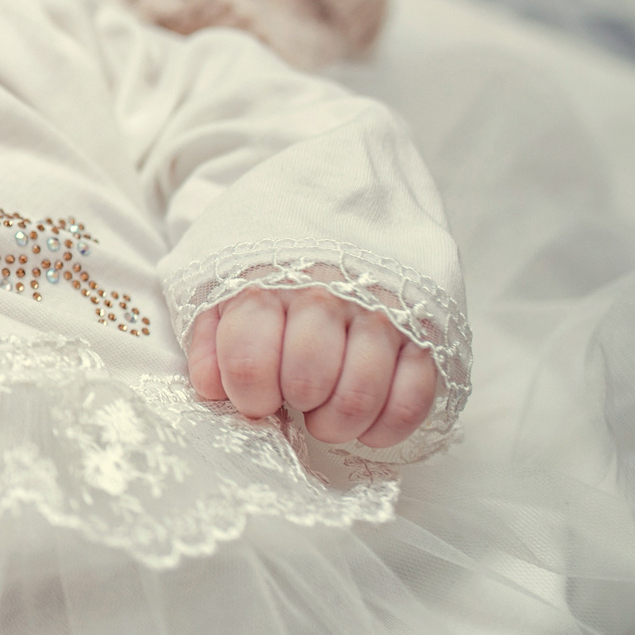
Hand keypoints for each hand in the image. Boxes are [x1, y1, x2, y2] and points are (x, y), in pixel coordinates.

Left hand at [186, 286, 437, 446]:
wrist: (339, 209)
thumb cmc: (273, 267)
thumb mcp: (223, 288)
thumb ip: (210, 338)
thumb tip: (210, 387)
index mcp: (267, 287)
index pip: (250, 364)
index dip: (249, 397)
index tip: (255, 397)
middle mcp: (326, 298)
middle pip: (307, 382)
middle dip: (294, 405)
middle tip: (293, 398)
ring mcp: (381, 315)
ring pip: (359, 397)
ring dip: (336, 422)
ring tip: (324, 412)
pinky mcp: (424, 334)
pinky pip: (412, 400)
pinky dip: (386, 426)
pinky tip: (366, 424)